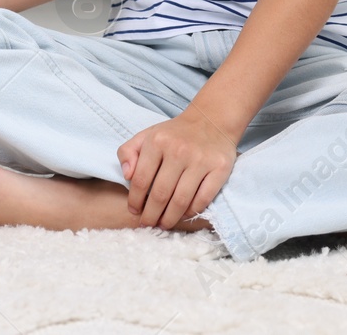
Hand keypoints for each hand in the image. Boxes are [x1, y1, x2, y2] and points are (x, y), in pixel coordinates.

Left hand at [117, 112, 238, 228]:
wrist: (212, 120)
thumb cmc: (175, 133)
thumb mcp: (146, 135)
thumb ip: (128, 152)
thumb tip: (126, 176)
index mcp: (157, 141)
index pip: (140, 179)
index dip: (135, 200)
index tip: (134, 210)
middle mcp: (178, 150)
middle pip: (160, 194)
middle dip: (151, 215)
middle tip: (147, 224)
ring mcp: (200, 160)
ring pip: (181, 201)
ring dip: (170, 218)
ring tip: (163, 224)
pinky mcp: (220, 169)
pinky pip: (202, 199)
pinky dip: (191, 212)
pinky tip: (182, 215)